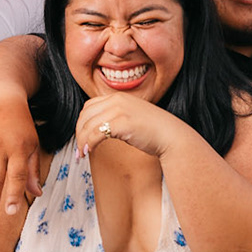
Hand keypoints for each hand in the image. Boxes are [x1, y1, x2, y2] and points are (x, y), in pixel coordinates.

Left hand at [76, 92, 191, 158]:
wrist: (172, 136)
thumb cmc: (154, 131)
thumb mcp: (132, 116)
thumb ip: (117, 116)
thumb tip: (100, 128)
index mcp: (119, 97)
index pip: (89, 106)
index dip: (82, 123)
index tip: (82, 137)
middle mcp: (117, 100)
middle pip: (85, 115)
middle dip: (79, 133)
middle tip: (79, 149)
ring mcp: (120, 110)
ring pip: (88, 125)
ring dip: (82, 141)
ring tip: (81, 154)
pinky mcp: (122, 123)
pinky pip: (96, 133)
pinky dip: (89, 143)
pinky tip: (89, 152)